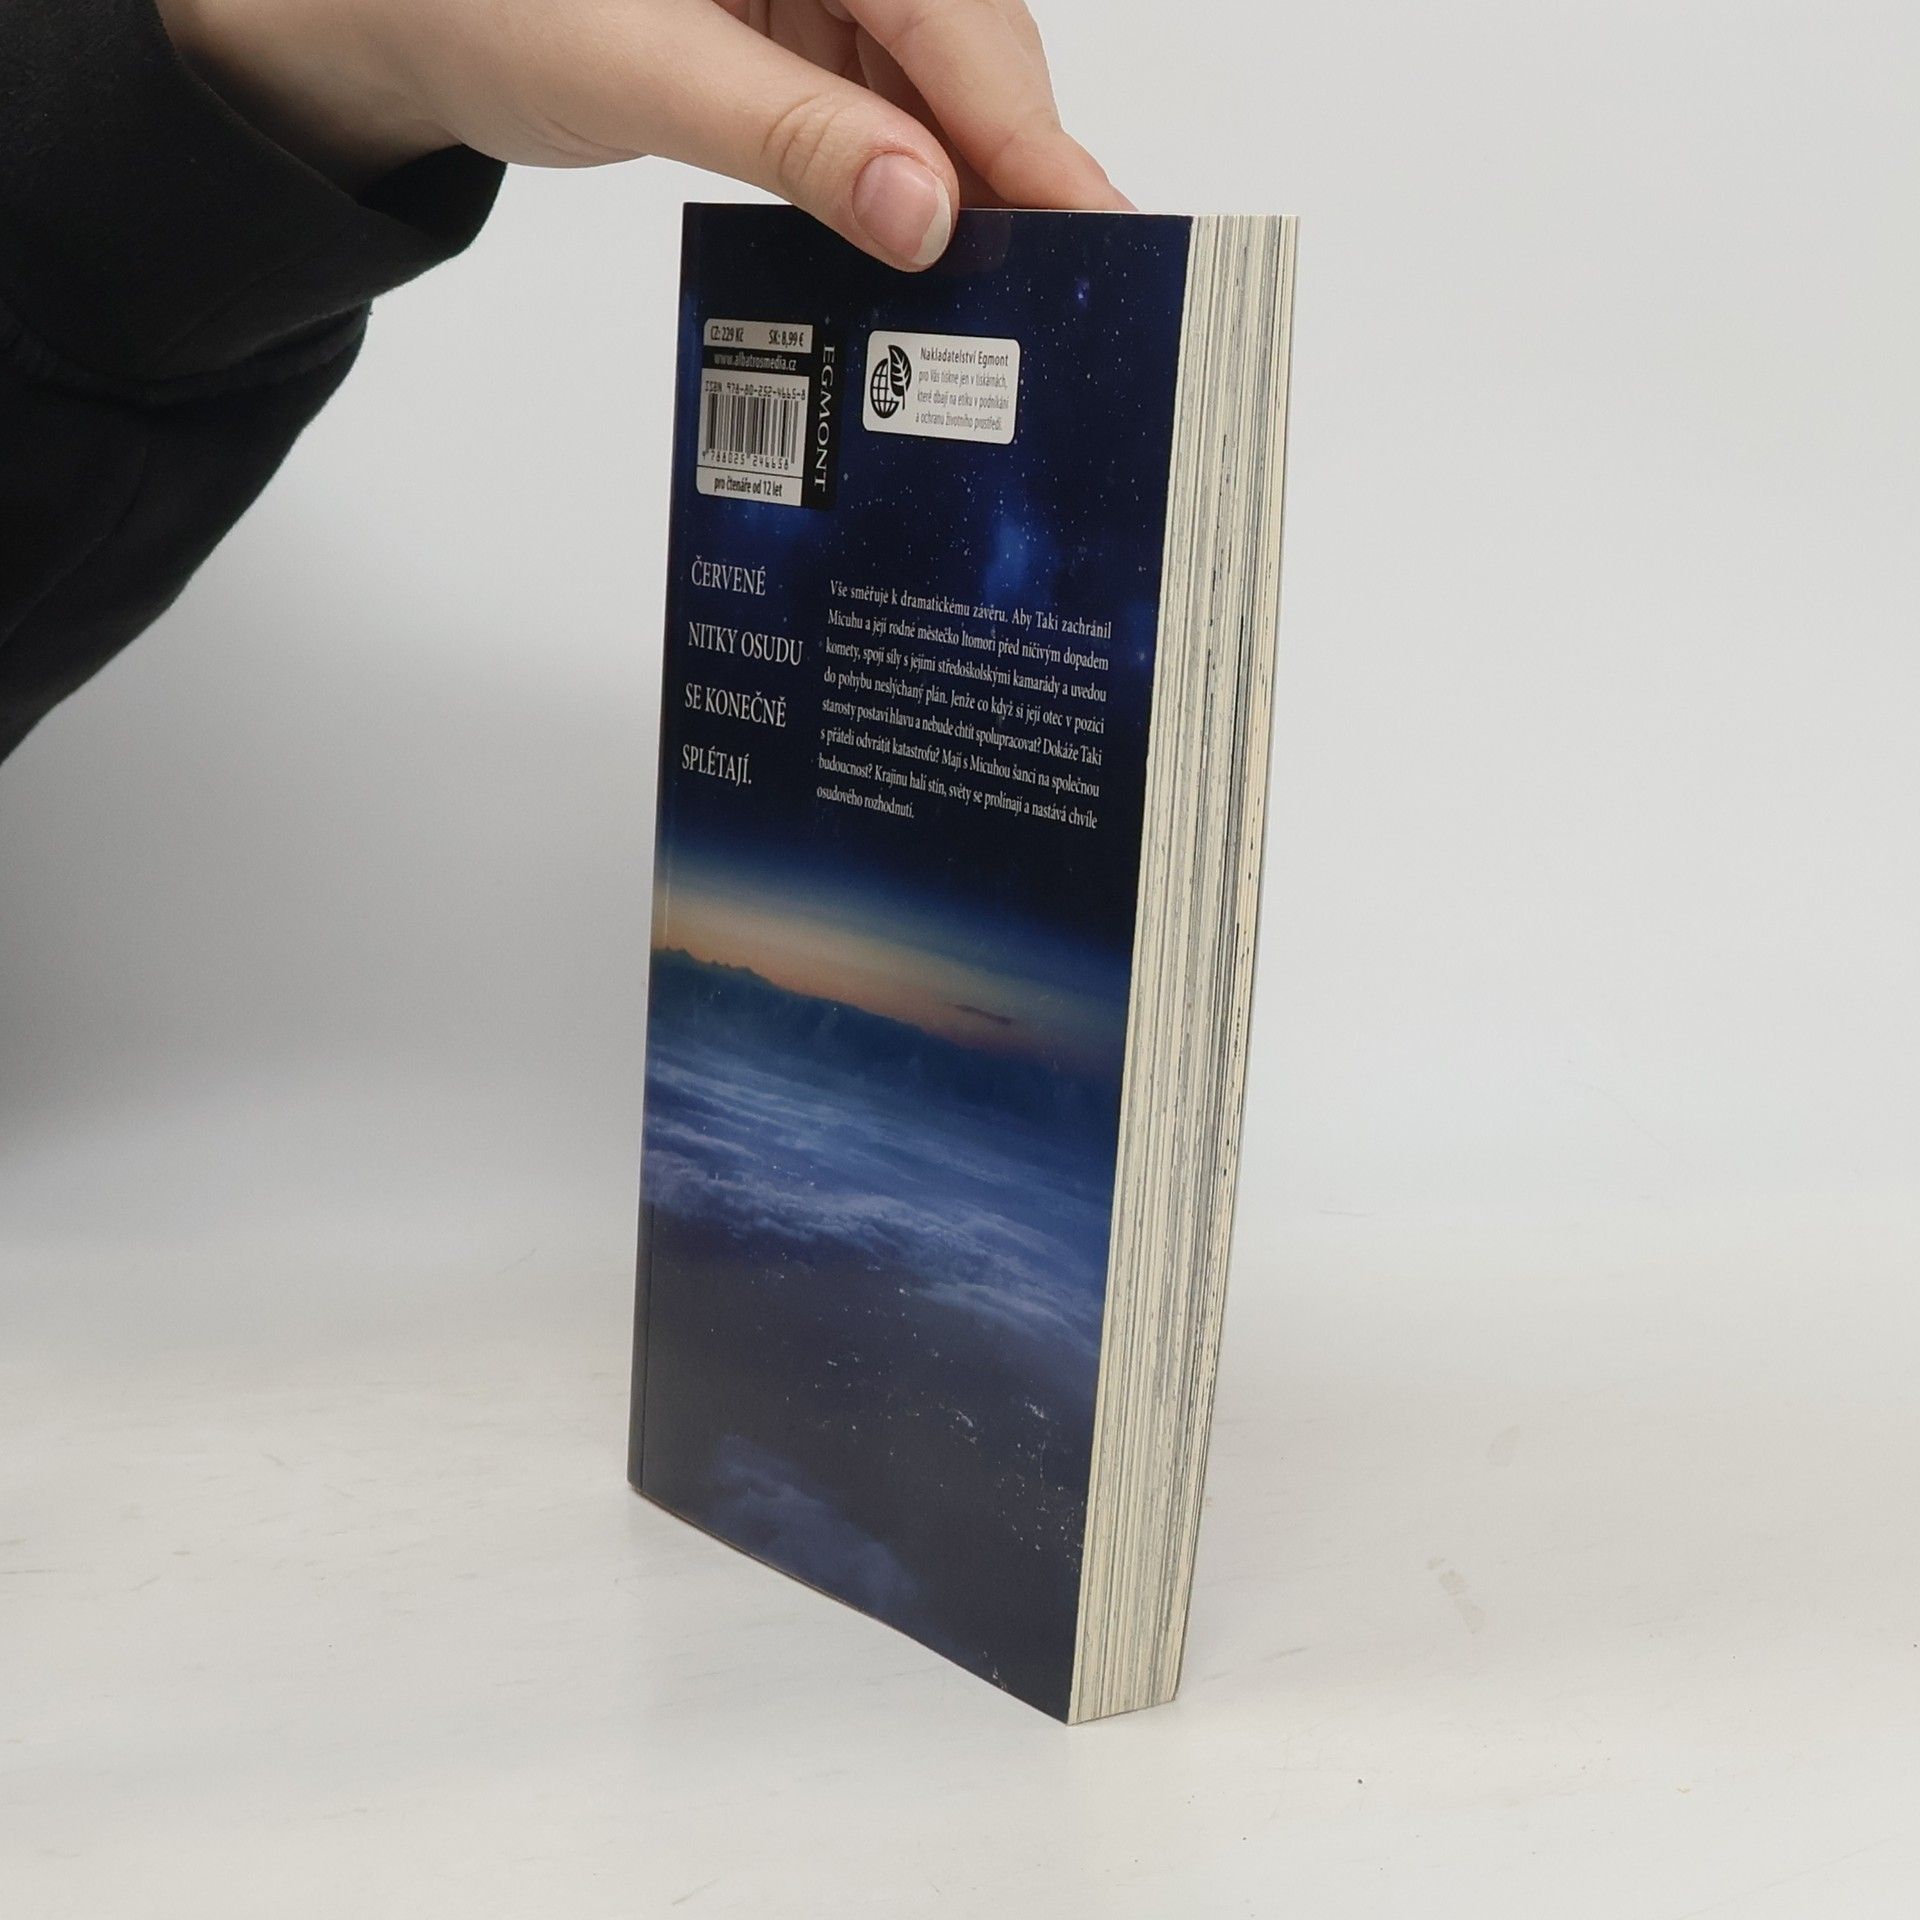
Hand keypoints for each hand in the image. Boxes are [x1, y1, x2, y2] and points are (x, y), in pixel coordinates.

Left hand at [156, 0, 1131, 268]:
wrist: (395, 14)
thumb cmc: (481, 5)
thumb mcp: (642, 71)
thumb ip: (794, 137)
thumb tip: (926, 214)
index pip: (950, 8)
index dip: (1024, 124)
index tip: (1091, 220)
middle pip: (963, 36)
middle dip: (1011, 154)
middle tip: (1068, 276)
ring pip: (933, 72)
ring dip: (967, 174)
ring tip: (1008, 278)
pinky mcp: (795, 22)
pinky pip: (882, 94)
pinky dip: (905, 169)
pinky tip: (924, 235)